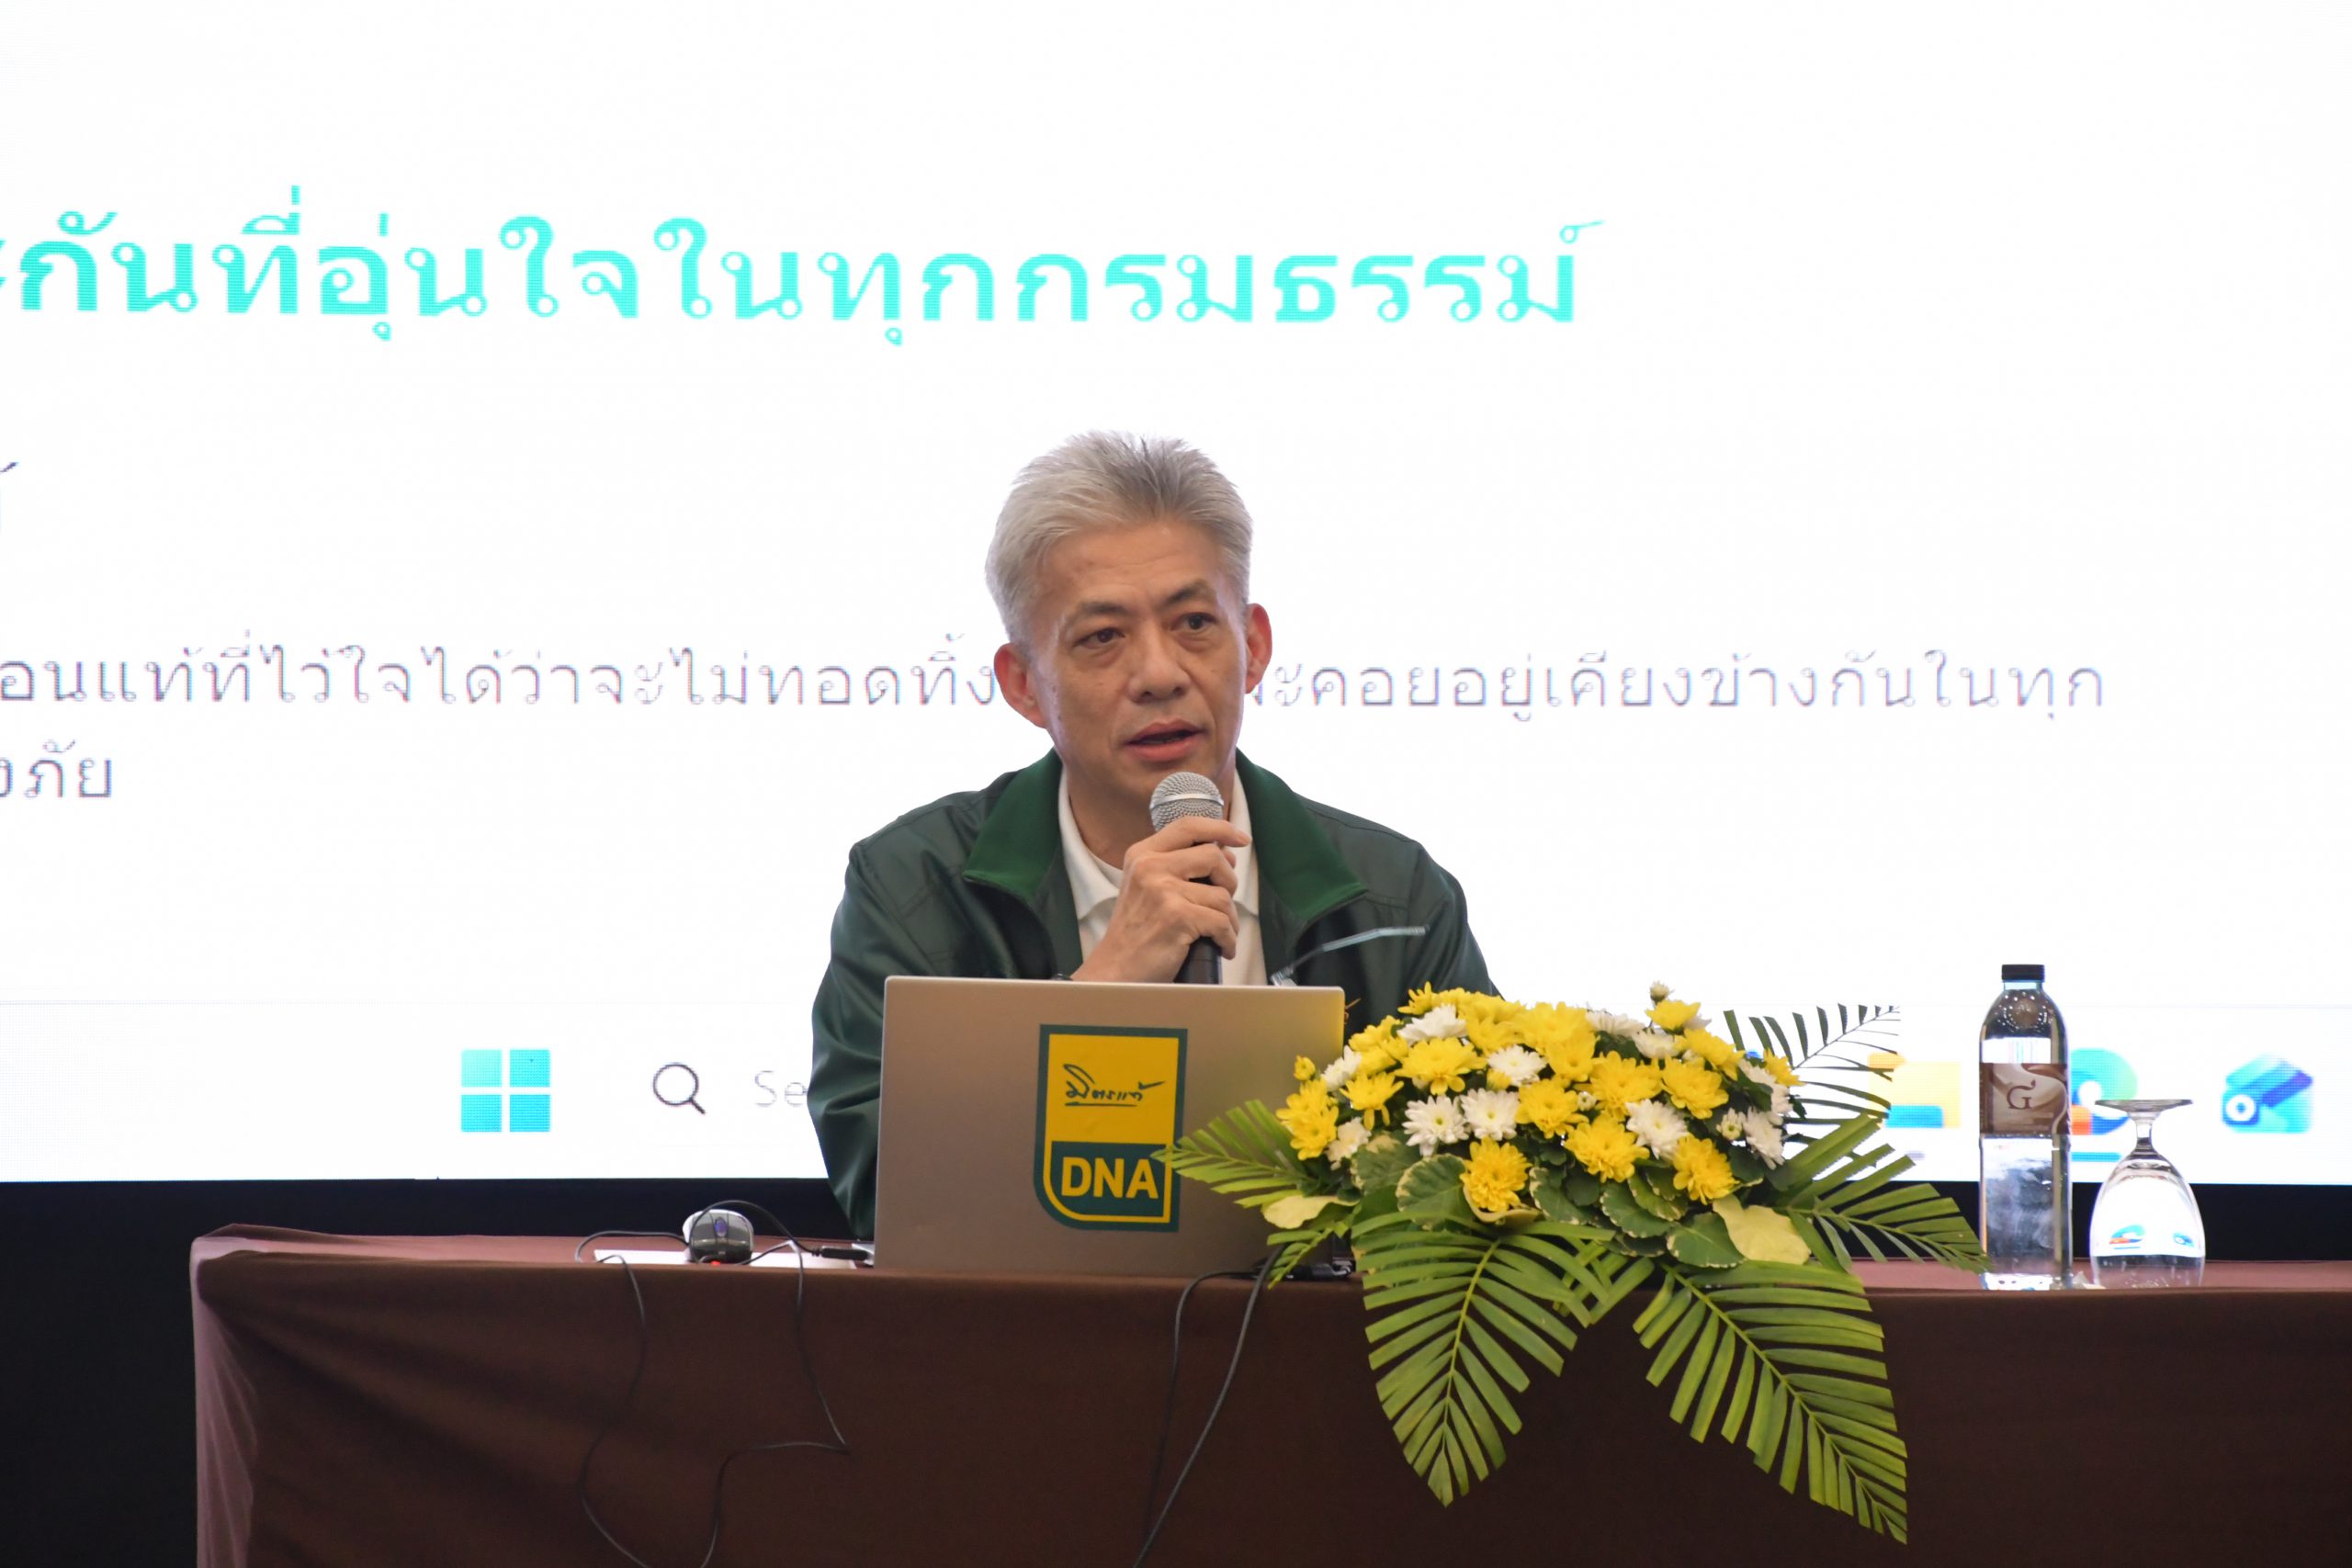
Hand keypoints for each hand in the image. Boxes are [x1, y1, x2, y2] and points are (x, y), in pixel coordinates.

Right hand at [1070, 815, 1250, 982]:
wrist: (1116, 969)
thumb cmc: (1136, 931)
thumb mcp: (1146, 885)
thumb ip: (1177, 866)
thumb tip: (1225, 855)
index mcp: (1142, 854)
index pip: (1188, 826)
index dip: (1220, 828)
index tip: (1240, 838)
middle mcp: (1150, 866)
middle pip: (1213, 856)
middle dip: (1229, 881)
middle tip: (1223, 904)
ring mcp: (1163, 890)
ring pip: (1222, 895)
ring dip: (1229, 919)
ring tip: (1220, 934)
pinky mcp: (1177, 917)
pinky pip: (1222, 923)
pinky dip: (1228, 939)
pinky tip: (1222, 948)